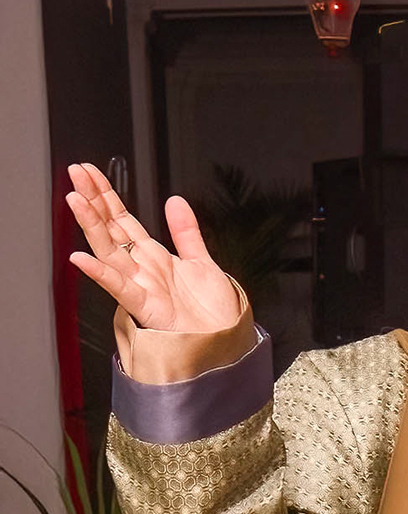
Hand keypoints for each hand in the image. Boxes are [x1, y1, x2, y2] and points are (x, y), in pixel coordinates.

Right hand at [64, 163, 241, 334]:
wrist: (226, 341)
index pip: (121, 219)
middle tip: (75, 173)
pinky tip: (82, 258)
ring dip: (91, 226)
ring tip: (75, 202)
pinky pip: (120, 288)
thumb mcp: (202, 262)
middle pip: (110, 229)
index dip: (106, 195)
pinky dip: (101, 273)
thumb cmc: (213, 312)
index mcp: (153, 257)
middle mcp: (142, 269)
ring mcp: (141, 287)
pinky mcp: (146, 307)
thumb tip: (175, 201)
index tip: (89, 172)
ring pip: (109, 252)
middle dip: (93, 200)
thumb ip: (186, 231)